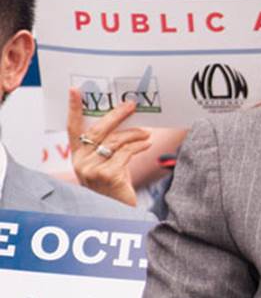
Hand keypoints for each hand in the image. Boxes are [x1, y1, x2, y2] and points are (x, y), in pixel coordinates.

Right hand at [67, 88, 151, 206]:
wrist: (118, 210)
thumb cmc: (114, 182)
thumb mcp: (106, 162)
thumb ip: (108, 144)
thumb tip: (126, 116)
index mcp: (77, 155)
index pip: (72, 128)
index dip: (73, 109)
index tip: (75, 90)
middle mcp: (81, 162)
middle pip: (98, 130)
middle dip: (116, 115)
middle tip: (132, 105)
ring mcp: (92, 170)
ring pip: (115, 140)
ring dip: (134, 133)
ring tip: (146, 132)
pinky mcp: (108, 175)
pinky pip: (126, 152)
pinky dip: (139, 146)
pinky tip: (147, 144)